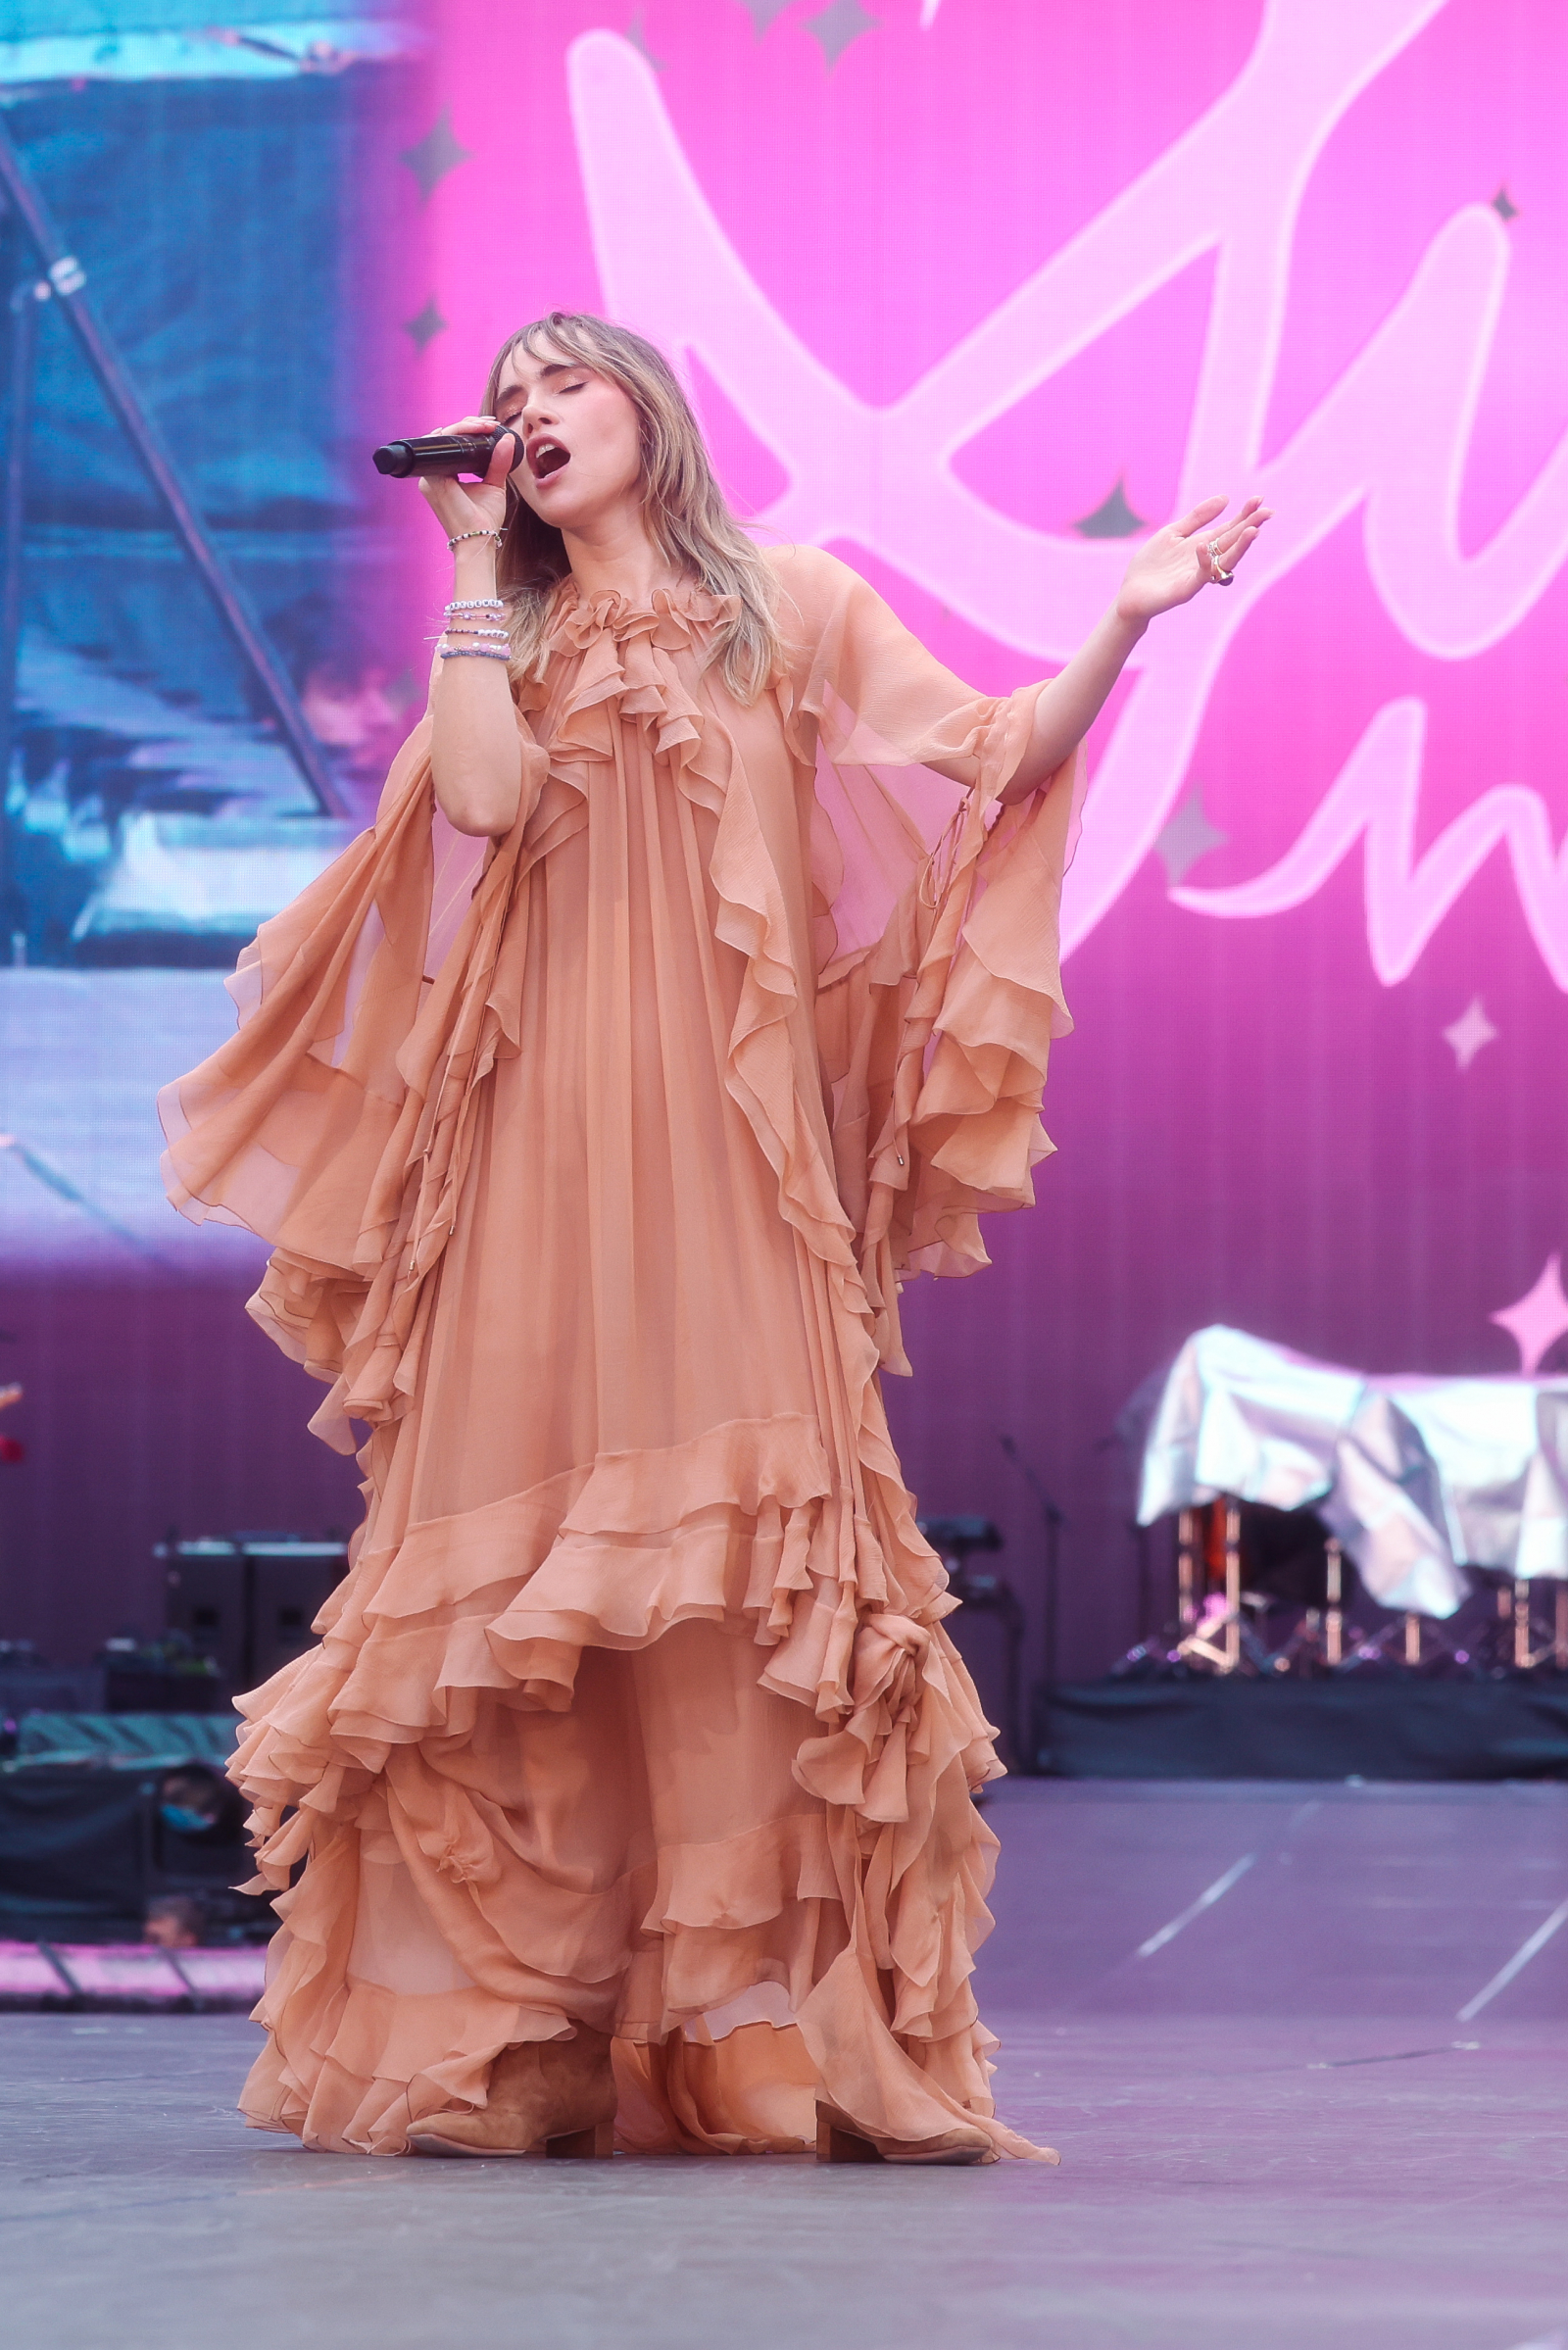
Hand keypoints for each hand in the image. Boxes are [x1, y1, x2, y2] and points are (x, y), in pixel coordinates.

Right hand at [416, 415, 521, 542]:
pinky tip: (476, 429)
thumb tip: (508, 439)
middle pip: (446, 437)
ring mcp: (429, 474)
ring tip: (487, 425)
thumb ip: (498, 462)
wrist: (478, 539)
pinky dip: (459, 432)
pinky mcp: (431, 475)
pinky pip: (442, 443)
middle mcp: (432, 472)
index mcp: (443, 474)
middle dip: (469, 424)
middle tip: (491, 423)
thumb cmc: (484, 520)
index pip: (452, 445)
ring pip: (443, 436)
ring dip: (465, 425)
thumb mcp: (493, 485)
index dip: (469, 430)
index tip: (491, 426)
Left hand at [1114, 495, 1270, 624]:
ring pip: (1225, 561)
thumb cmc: (1152, 565)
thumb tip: (1226, 498)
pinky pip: (1200, 576)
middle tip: (1267, 513)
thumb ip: (1198, 517)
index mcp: (1204, 545)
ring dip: (1240, 546)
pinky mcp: (1185, 590)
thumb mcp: (1174, 532)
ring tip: (1253, 530)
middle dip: (1250, 527)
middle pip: (1233, 542)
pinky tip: (1204, 547)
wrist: (1130, 594)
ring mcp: (1197, 576)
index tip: (1259, 499)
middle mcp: (1206, 561)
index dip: (1245, 514)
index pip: (1230, 528)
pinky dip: (1204, 562)